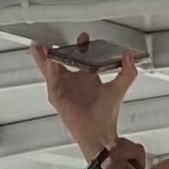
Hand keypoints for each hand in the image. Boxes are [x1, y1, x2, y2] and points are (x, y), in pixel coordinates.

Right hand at [34, 31, 136, 161]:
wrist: (99, 132)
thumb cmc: (105, 116)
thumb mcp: (118, 88)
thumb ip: (127, 72)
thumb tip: (129, 56)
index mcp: (86, 79)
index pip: (80, 58)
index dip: (81, 46)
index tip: (84, 36)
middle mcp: (73, 82)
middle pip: (60, 61)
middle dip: (55, 49)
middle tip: (51, 37)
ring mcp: (63, 88)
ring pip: (50, 68)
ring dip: (45, 56)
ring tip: (39, 45)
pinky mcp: (57, 96)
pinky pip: (51, 78)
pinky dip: (49, 68)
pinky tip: (48, 59)